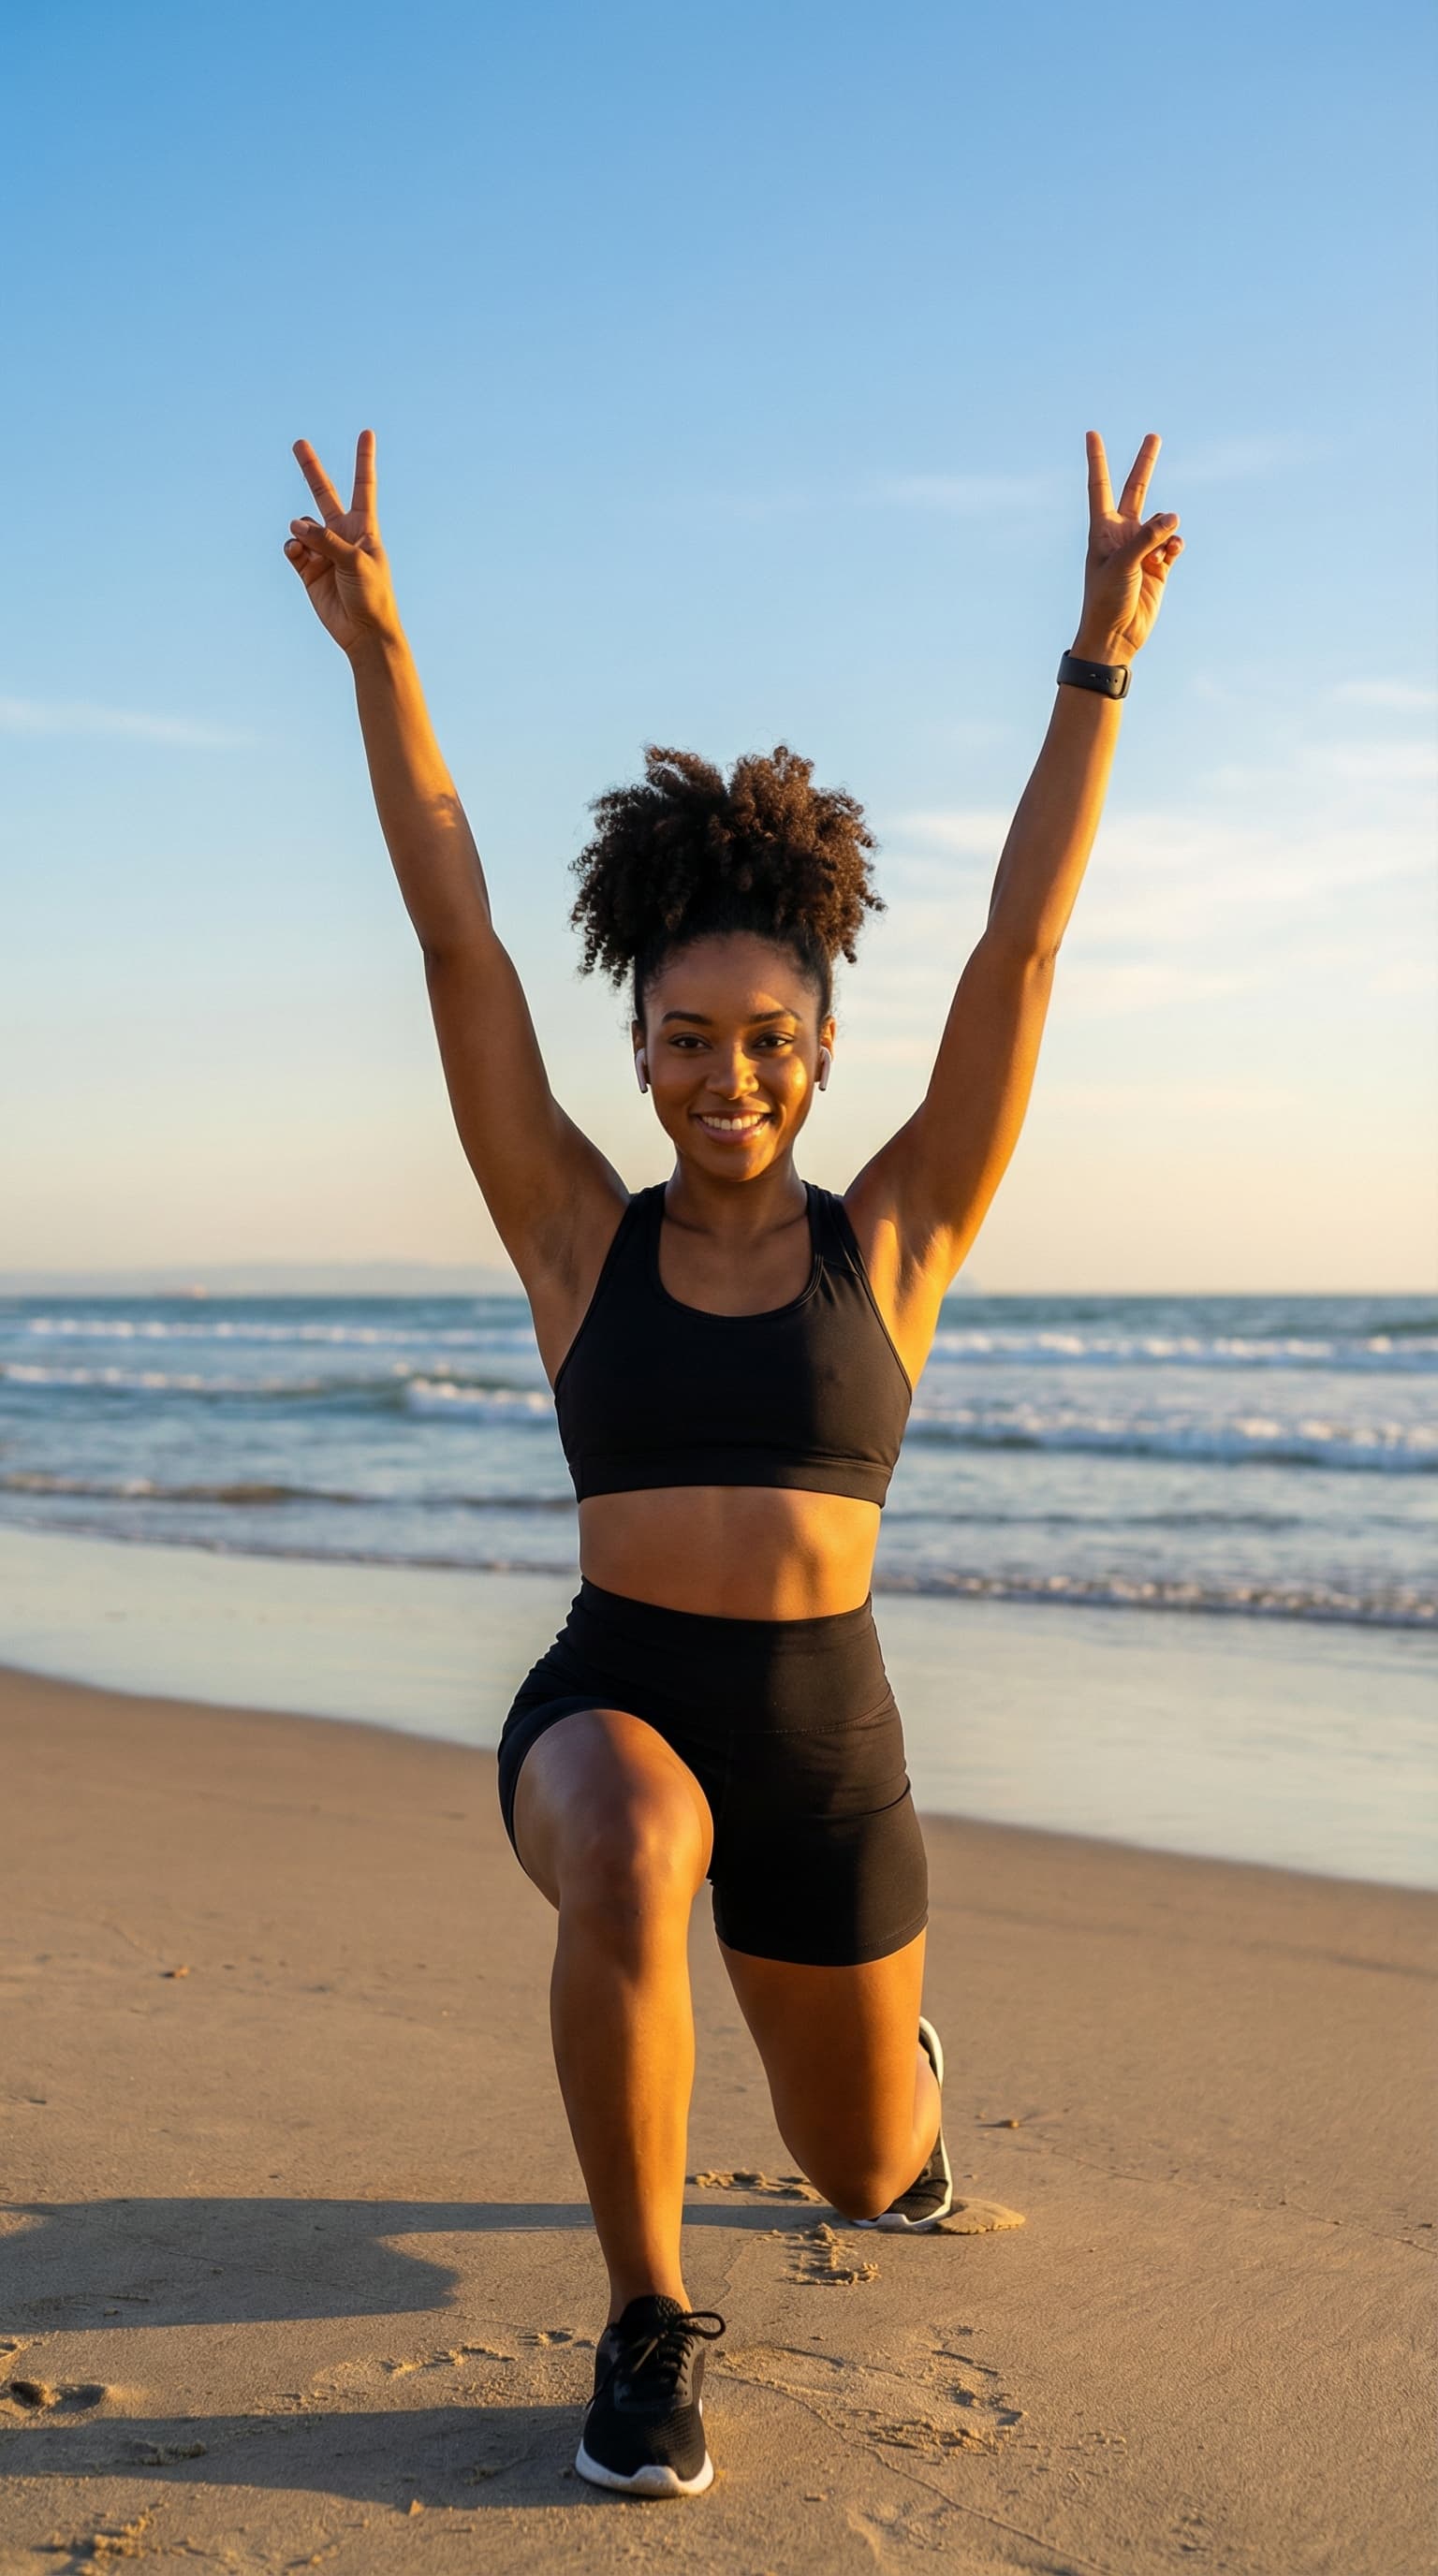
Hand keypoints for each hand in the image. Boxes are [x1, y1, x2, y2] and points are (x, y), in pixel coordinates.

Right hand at [284, 430, 401, 655]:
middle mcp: (342, 534)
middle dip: (311, 470)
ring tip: (306, 546)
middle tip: (299, 443)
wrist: (363, 632)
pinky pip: (293, 547)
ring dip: (301, 532)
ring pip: (302, 526)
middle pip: (324, 494)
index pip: (364, 486)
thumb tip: (294, 524)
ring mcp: (323, 550)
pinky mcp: (308, 569)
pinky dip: (292, 547)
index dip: (364, 460)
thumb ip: (326, 539)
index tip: (367, 433)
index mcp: (364, 527)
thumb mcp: (355, 561)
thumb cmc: (371, 595)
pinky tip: (297, 552)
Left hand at [1072, 430, 1182, 663]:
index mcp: (1102, 529)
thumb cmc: (1106, 600)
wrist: (1116, 636)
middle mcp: (1122, 534)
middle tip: (1154, 436)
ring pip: (1163, 522)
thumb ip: (1147, 538)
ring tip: (1160, 551)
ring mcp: (1142, 549)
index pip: (1099, 486)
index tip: (1092, 434)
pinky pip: (1173, 544)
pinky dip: (1175, 545)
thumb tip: (1173, 517)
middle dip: (1145, 464)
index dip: (1097, 460)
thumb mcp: (1122, 564)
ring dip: (1166, 530)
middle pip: (1136, 490)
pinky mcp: (1159, 566)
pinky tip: (1171, 555)